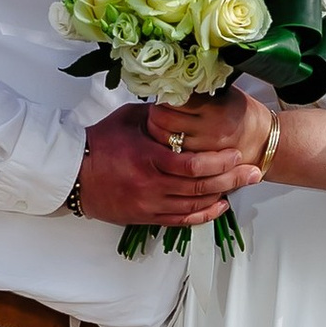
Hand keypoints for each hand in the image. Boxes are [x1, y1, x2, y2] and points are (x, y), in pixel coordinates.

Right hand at [72, 97, 264, 227]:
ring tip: (241, 186)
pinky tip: (219, 207)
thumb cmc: (100, 141)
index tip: (237, 154)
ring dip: (221, 197)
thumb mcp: (130, 119)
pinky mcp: (145, 217)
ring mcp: (148, 205)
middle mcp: (150, 186)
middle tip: (254, 173)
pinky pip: (180, 221)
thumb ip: (160, 116)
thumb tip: (187, 105)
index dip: (218, 162)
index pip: (191, 166)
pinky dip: (202, 215)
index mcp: (147, 159)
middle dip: (231, 180)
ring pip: (193, 206)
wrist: (71, 174)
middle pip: (199, 188)